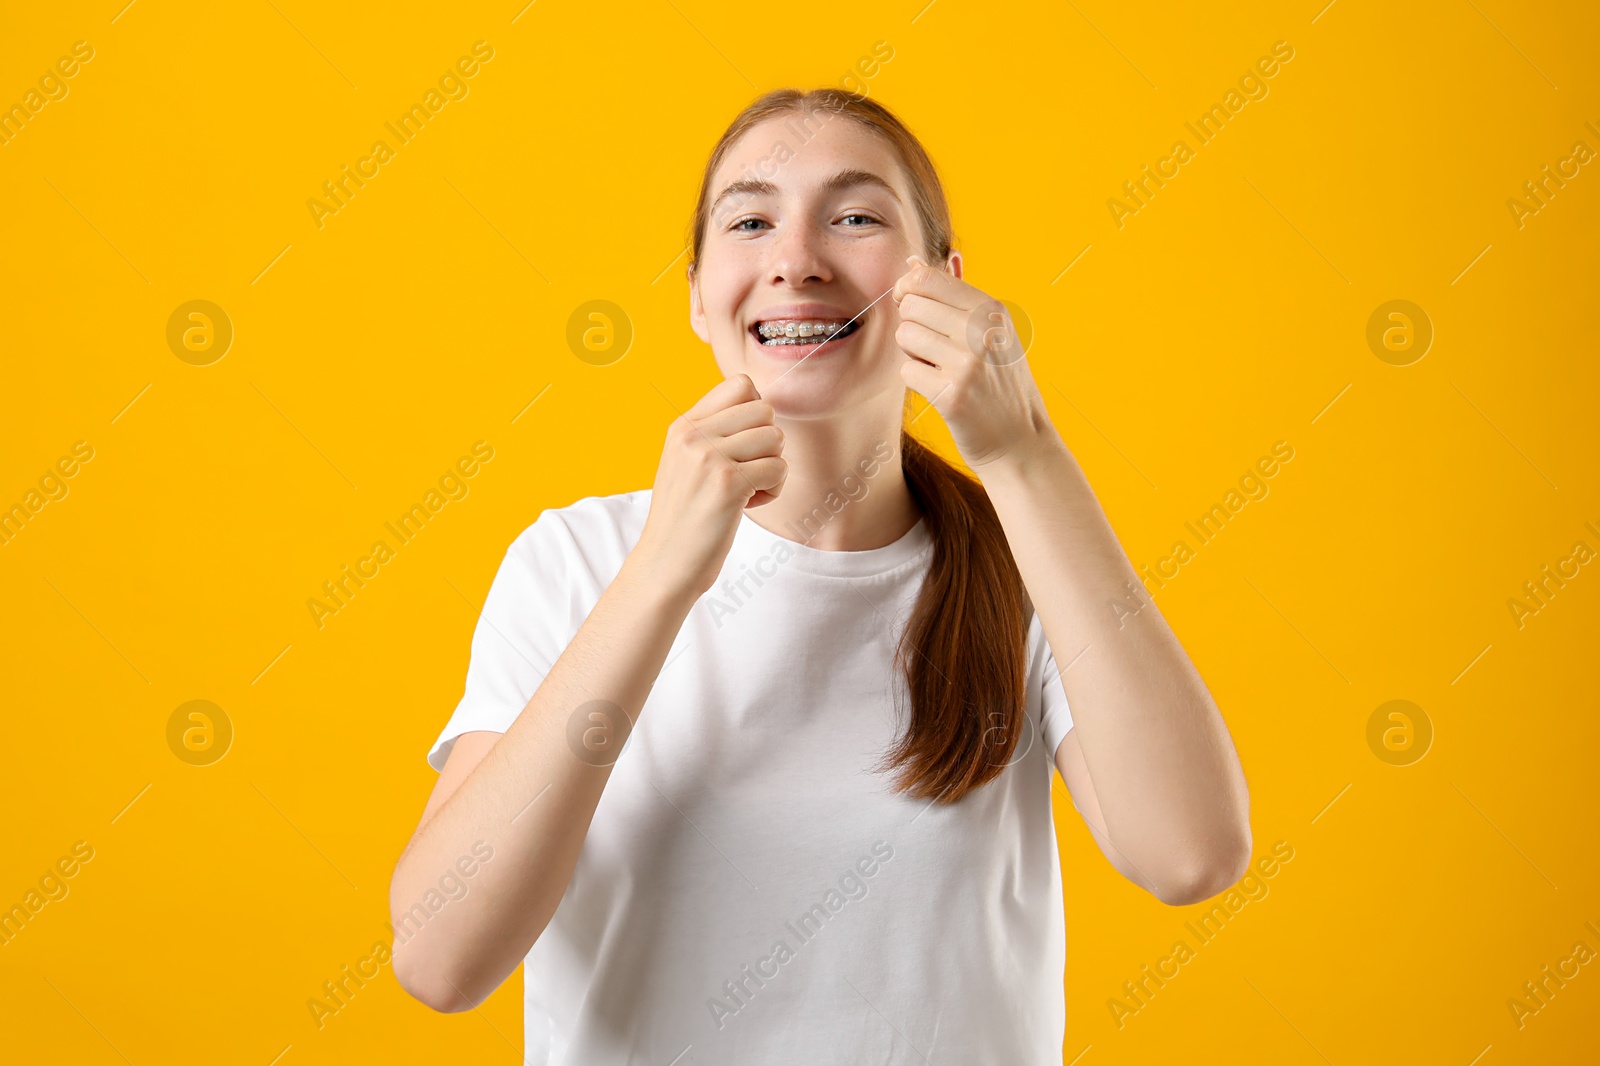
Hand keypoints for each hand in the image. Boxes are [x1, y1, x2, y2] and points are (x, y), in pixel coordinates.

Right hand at [633, 374, 786, 597]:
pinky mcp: (728, 483)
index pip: (740, 385)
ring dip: (772, 467)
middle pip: (765, 410)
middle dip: (767, 443)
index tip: (743, 445)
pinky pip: (778, 468)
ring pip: (776, 438)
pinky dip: (772, 490)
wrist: (664, 564)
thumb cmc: (684, 518)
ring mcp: (709, 457)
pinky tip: (748, 504)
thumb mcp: (684, 462)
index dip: (755, 413)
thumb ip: (713, 432)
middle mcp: (693, 434)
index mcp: (682, 425)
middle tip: (747, 471)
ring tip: (746, 490)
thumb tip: (760, 404)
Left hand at [891, 255, 1058, 471]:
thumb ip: (952, 295)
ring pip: (904, 337)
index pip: (925, 278)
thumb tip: (912, 262)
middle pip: (910, 306)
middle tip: (932, 347)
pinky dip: (916, 381)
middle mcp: (981, 330)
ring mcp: (967, 362)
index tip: (911, 304)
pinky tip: (939, 389)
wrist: (1019, 439)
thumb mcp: (990, 331)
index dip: (907, 289)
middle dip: (911, 325)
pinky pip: (906, 372)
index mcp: (990, 308)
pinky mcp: (951, 394)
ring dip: (913, 354)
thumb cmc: (998, 381)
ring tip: (939, 367)